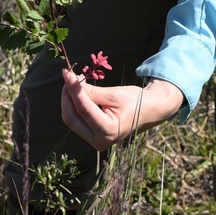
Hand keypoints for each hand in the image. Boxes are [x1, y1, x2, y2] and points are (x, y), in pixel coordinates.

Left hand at [59, 69, 183, 150]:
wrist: (149, 111)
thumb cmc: (135, 100)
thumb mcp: (113, 94)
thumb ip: (91, 91)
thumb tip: (70, 81)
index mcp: (107, 130)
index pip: (83, 108)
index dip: (72, 89)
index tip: (66, 73)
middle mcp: (99, 141)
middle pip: (72, 118)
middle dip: (67, 96)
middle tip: (69, 77)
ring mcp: (95, 141)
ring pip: (72, 119)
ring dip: (69, 100)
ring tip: (74, 82)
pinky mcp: (94, 137)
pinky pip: (78, 121)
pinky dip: (75, 106)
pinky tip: (78, 93)